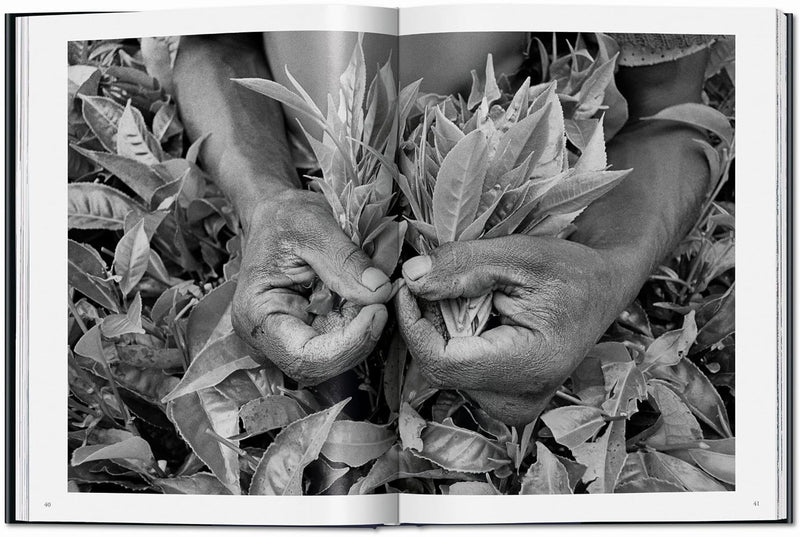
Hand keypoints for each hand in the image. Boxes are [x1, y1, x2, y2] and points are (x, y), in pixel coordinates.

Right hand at [232, 189, 391, 384]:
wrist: (278, 216)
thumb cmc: (285, 218)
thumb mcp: (315, 227)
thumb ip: (346, 260)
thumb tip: (380, 292)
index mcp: (256, 316)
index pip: (304, 357)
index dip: (347, 345)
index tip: (377, 311)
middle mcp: (268, 337)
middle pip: (322, 365)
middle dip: (360, 337)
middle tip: (382, 298)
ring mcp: (289, 339)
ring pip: (336, 356)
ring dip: (363, 329)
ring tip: (371, 290)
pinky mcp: (309, 333)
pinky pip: (341, 341)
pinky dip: (361, 322)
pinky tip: (365, 296)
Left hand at [395, 235, 626, 426]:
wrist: (602, 291)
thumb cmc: (570, 270)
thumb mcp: (519, 255)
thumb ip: (462, 266)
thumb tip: (410, 278)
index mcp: (529, 368)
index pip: (440, 361)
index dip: (413, 323)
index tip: (408, 286)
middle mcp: (518, 401)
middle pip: (439, 366)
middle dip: (429, 320)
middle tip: (444, 281)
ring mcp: (512, 407)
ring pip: (445, 370)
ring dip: (442, 329)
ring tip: (472, 297)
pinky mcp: (504, 402)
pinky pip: (459, 372)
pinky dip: (455, 340)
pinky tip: (478, 317)